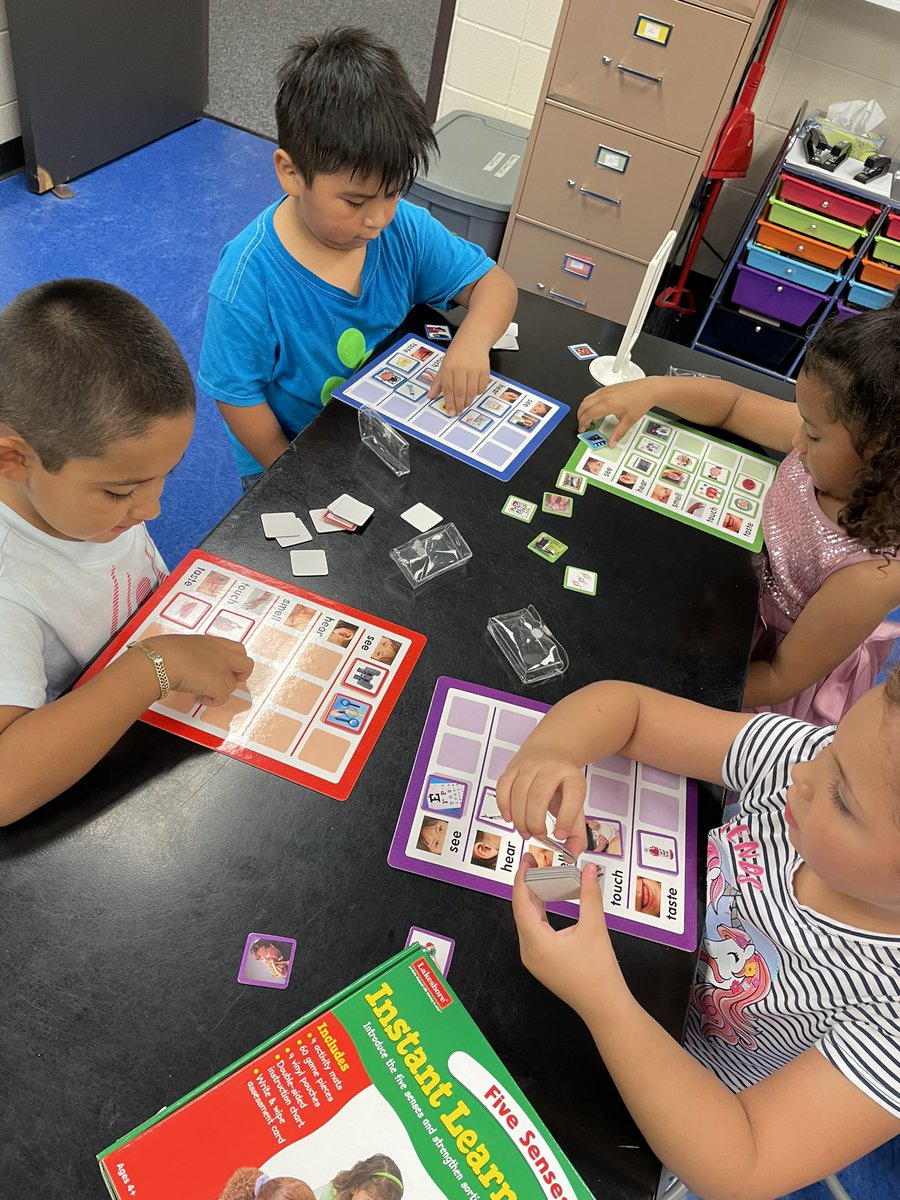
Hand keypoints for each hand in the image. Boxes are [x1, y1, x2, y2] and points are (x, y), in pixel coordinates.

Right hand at [140, 634, 252, 705]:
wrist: (160, 660)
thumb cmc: (162, 652)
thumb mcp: (183, 646)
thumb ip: (195, 654)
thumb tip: (190, 663)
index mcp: (213, 642)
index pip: (236, 648)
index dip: (233, 660)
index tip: (222, 666)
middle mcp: (222, 653)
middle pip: (247, 664)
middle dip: (241, 675)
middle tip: (224, 681)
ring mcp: (223, 669)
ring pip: (232, 685)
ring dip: (219, 690)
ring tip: (201, 690)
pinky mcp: (220, 685)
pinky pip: (223, 698)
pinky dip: (212, 701)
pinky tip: (198, 697)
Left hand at [427, 331, 489, 415]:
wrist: (473, 339)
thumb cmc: (457, 352)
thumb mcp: (443, 366)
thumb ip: (437, 383)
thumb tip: (430, 396)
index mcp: (448, 367)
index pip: (448, 389)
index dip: (449, 403)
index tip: (450, 412)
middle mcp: (461, 368)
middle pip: (460, 392)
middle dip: (459, 405)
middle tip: (458, 412)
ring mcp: (474, 369)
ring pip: (471, 392)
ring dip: (468, 401)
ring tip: (465, 404)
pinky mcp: (484, 370)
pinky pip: (481, 387)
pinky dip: (477, 392)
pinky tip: (473, 392)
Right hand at [496, 749, 587, 857]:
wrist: (550, 751)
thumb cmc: (561, 782)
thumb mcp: (576, 802)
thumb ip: (576, 831)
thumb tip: (572, 854)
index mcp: (572, 777)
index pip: (573, 795)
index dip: (566, 818)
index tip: (560, 835)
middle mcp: (551, 767)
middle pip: (538, 795)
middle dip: (535, 822)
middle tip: (537, 835)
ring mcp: (530, 765)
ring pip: (518, 792)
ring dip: (519, 818)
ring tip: (524, 831)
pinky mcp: (513, 767)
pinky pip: (503, 786)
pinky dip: (504, 805)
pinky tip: (510, 817)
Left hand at [512, 856, 622, 1018]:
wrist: (605, 1006)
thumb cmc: (599, 972)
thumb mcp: (595, 928)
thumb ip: (590, 895)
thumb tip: (589, 869)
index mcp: (536, 942)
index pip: (520, 902)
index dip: (522, 877)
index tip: (527, 859)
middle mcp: (528, 951)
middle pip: (520, 910)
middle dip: (526, 885)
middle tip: (535, 863)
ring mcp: (532, 960)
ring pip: (525, 921)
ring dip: (531, 899)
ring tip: (541, 878)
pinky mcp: (540, 964)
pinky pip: (532, 932)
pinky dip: (536, 914)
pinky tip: (545, 903)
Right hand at [577, 377, 660, 441]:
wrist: (648, 389)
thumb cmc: (640, 401)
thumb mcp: (629, 421)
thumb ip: (618, 433)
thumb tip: (611, 442)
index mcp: (607, 404)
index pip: (588, 414)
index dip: (583, 423)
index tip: (582, 429)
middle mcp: (604, 396)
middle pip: (584, 406)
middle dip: (580, 417)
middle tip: (583, 425)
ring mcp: (605, 390)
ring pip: (586, 399)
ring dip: (583, 409)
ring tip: (587, 418)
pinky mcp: (608, 388)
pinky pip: (592, 395)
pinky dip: (589, 403)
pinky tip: (595, 408)